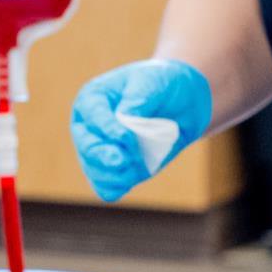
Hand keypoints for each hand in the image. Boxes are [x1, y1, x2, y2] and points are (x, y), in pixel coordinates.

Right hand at [69, 58, 211, 202]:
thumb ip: (137, 100)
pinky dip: (122, 185)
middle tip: (127, 160)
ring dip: (120, 173)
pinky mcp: (113, 171)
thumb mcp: (153, 83)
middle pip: (88, 149)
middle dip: (107, 157)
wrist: (183, 104)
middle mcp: (88, 127)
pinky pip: (106, 189)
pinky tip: (137, 173)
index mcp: (91, 99)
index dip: (108, 131)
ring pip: (96, 172)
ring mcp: (99, 151)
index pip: (91, 118)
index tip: (128, 138)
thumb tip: (124, 120)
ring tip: (141, 163)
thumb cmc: (163, 85)